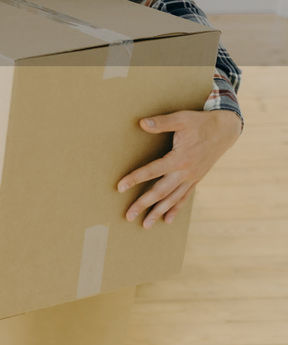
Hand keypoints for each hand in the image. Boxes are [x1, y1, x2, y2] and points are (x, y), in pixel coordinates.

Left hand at [116, 109, 241, 227]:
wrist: (225, 130)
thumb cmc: (200, 123)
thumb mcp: (181, 119)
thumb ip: (161, 122)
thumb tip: (141, 123)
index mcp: (179, 158)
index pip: (152, 171)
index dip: (135, 178)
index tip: (119, 187)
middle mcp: (185, 172)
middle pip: (160, 192)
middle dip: (144, 204)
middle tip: (128, 216)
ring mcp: (191, 178)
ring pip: (172, 199)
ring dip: (158, 212)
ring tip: (145, 225)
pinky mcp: (196, 179)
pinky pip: (184, 197)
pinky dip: (175, 209)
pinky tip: (167, 220)